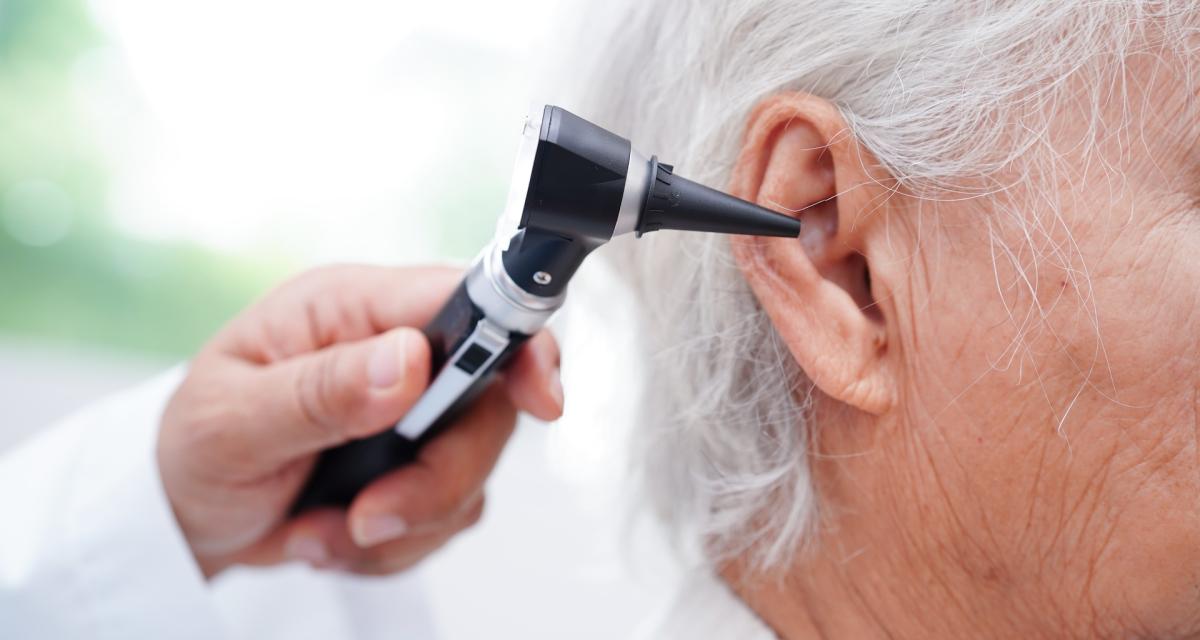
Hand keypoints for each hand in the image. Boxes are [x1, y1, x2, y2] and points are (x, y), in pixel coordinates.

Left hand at [158, 265, 562, 577]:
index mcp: (351, 308)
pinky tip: (331, 538)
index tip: (540, 398)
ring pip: (474, 471)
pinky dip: (394, 546)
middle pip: (488, 404)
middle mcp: (394, 351)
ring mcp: (414, 413)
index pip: (468, 300)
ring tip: (322, 531)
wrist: (183, 515)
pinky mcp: (418, 466)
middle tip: (370, 518)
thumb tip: (410, 361)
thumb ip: (322, 390)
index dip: (518, 343)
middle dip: (439, 478)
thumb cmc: (192, 448)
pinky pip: (449, 515)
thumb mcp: (232, 420)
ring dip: (405, 523)